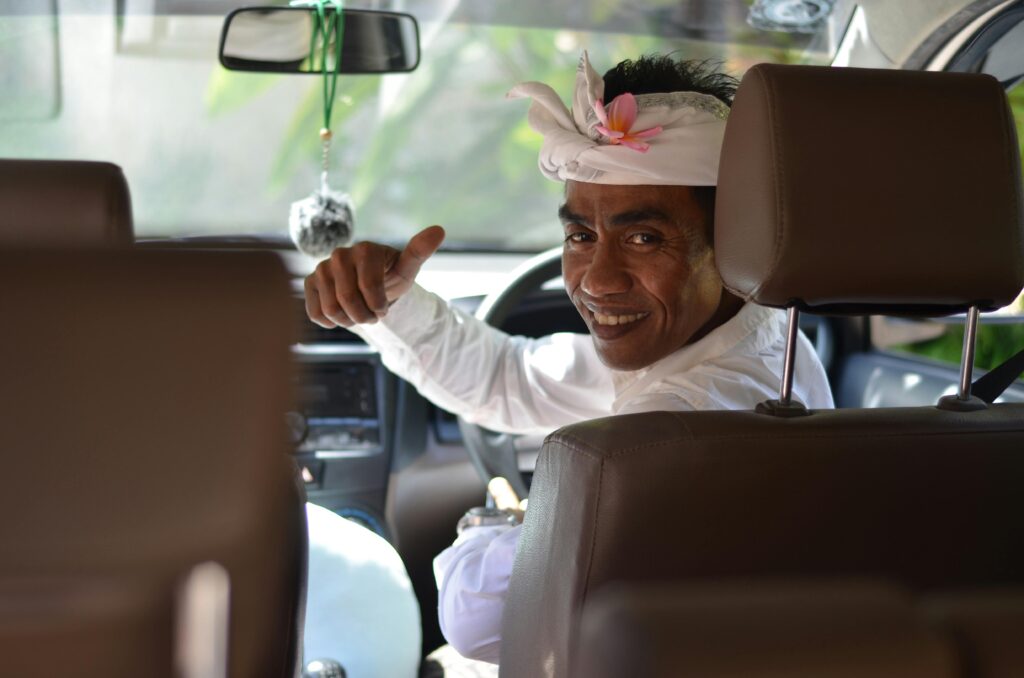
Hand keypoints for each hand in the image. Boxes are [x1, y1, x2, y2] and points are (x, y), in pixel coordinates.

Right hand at [304, 225, 444, 327]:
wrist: (372, 286)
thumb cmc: (391, 276)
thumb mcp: (408, 268)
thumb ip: (419, 251)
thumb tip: (439, 229)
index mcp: (365, 249)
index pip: (368, 286)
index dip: (378, 305)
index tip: (385, 308)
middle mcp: (339, 254)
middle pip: (347, 299)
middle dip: (364, 316)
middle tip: (374, 316)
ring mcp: (321, 268)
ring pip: (331, 309)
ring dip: (349, 320)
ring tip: (358, 313)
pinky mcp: (309, 283)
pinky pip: (316, 314)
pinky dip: (331, 322)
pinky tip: (341, 313)